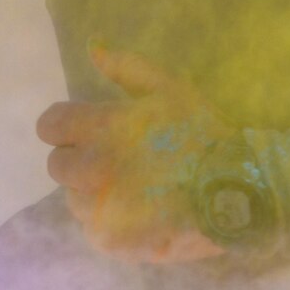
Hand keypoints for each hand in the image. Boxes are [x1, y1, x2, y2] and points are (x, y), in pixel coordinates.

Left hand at [37, 42, 230, 263]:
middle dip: (78, 159)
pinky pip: (92, 228)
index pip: (50, 126)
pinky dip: (107, 221)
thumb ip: (126, 68)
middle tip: (112, 161)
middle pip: (57, 164)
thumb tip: (93, 48)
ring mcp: (99, 209)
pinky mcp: (111, 241)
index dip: (65, 126)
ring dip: (91, 192)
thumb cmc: (203, 134)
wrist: (239, 191)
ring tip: (128, 189)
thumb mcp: (170, 89)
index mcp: (100, 128)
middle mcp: (91, 169)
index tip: (84, 131)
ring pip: (73, 198)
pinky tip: (136, 213)